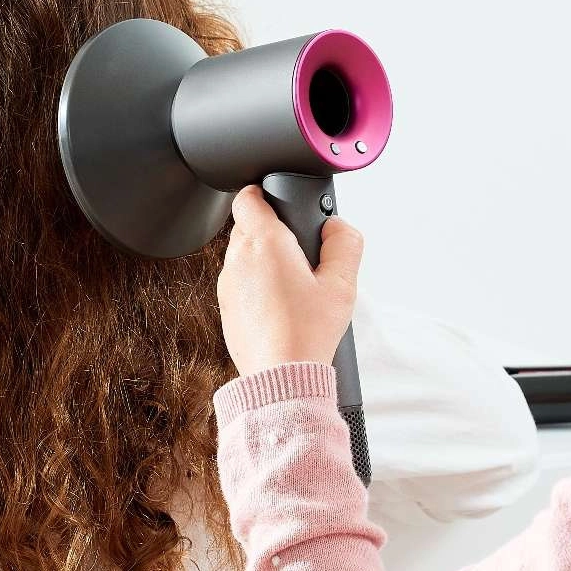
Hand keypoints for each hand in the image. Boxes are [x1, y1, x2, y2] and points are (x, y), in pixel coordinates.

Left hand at [217, 186, 363, 376]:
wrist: (281, 377)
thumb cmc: (308, 333)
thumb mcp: (342, 284)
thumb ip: (344, 243)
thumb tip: (336, 226)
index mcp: (264, 243)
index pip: (249, 197)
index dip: (265, 193)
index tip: (282, 203)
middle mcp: (238, 259)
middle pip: (249, 225)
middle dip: (273, 230)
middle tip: (302, 250)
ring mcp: (227, 284)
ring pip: (244, 254)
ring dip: (265, 259)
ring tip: (295, 282)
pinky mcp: (225, 307)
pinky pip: (240, 281)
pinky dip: (256, 284)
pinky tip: (281, 303)